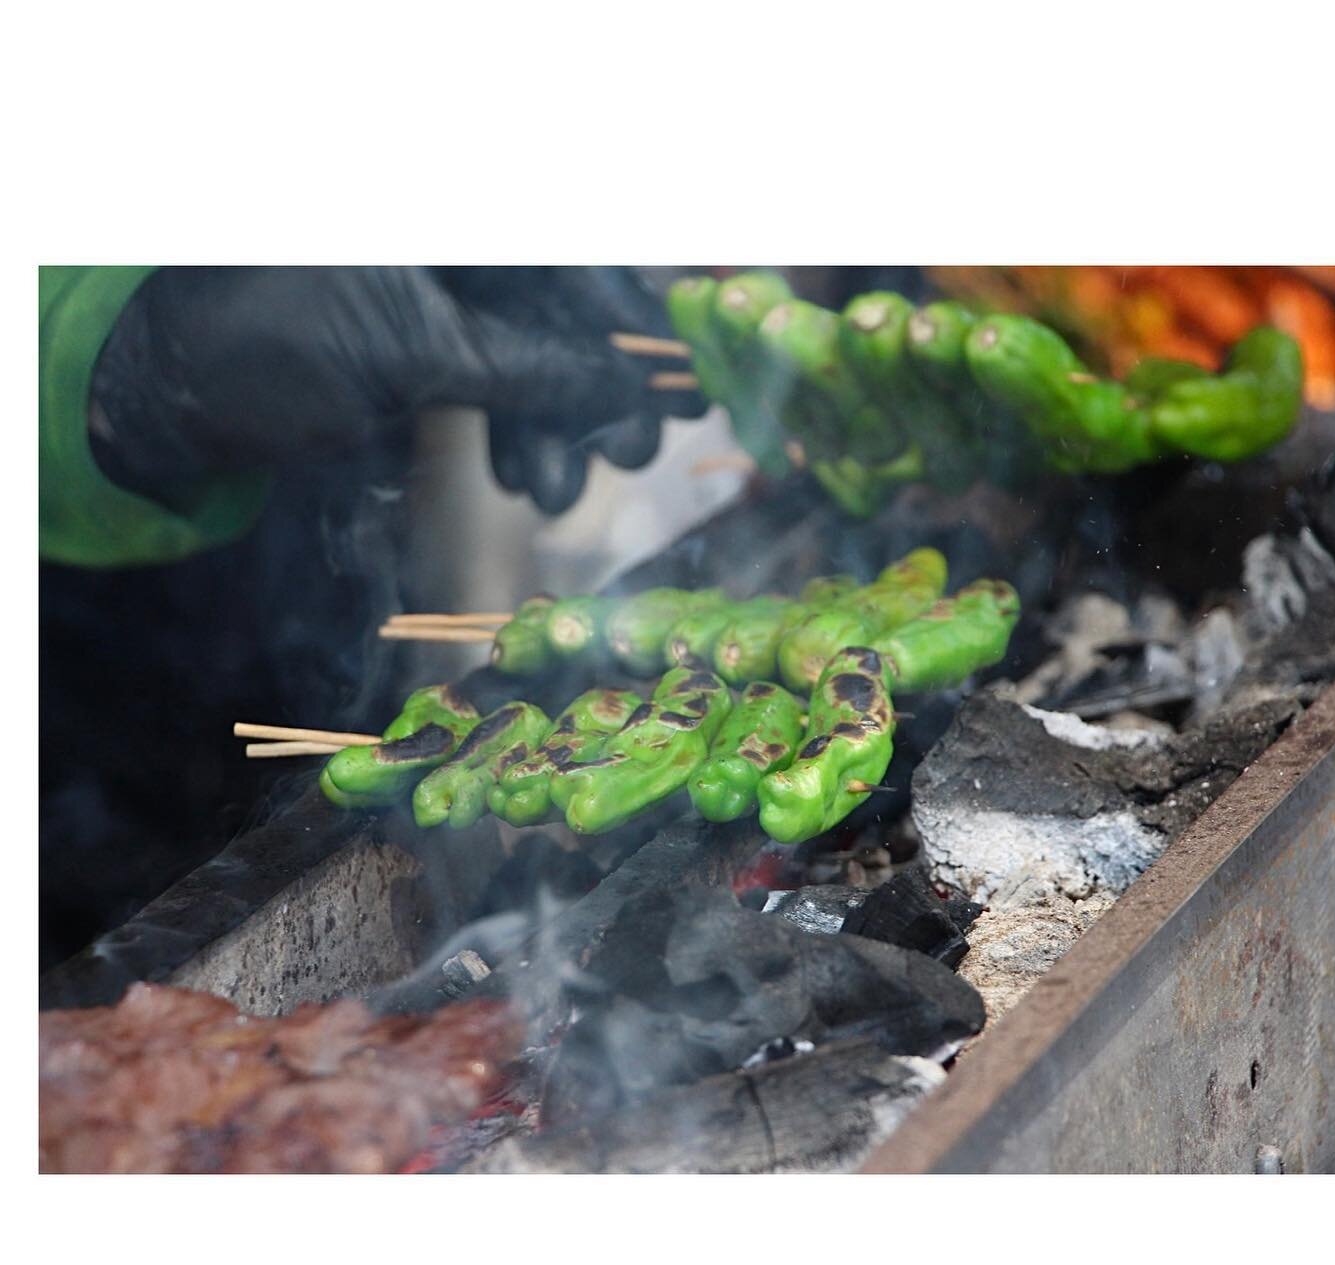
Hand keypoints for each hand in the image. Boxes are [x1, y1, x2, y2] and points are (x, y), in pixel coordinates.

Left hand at [90, 266, 703, 514]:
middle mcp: (457, 254)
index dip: (632, 316)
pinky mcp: (428, 353)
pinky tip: (523, 481)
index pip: (570, 261)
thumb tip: (622, 383)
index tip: (683, 373)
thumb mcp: (413, 351)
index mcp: (456, 226)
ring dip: (559, 435)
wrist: (177, 395)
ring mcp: (443, 301)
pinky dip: (519, 440)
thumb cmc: (274, 343)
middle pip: (564, 313)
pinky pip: (500, 391)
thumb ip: (528, 365)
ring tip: (555, 494)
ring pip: (536, 363)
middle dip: (600, 393)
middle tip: (635, 454)